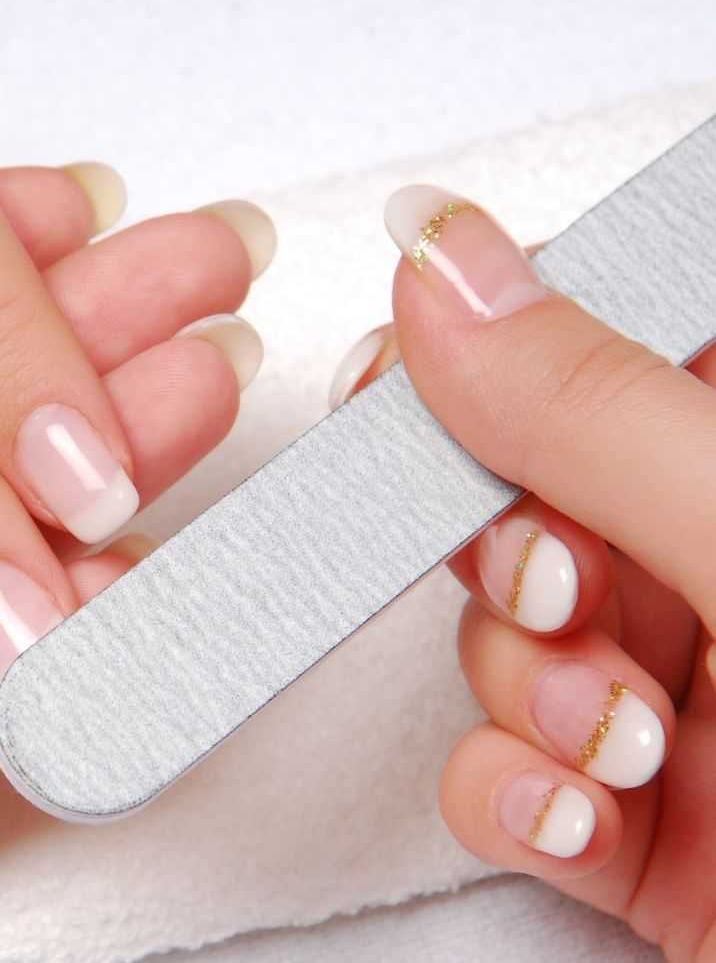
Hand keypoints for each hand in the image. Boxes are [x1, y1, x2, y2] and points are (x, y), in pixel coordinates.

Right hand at [334, 187, 714, 960]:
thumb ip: (604, 415)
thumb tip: (450, 275)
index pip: (626, 342)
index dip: (510, 349)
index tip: (423, 372)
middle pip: (538, 497)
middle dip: (509, 552)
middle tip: (558, 590)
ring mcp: (704, 707)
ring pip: (509, 638)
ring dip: (522, 690)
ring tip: (615, 748)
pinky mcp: (649, 833)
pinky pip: (507, 770)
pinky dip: (508, 792)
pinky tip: (578, 818)